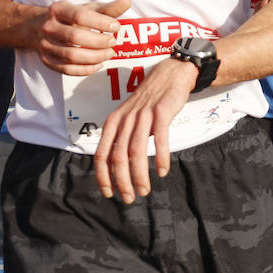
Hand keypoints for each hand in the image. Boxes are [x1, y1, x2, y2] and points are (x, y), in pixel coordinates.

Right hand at [36, 0, 129, 75]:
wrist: (37, 27)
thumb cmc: (69, 17)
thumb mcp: (86, 8)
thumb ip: (108, 8)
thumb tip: (127, 1)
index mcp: (58, 9)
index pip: (80, 16)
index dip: (100, 22)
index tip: (116, 26)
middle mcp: (49, 27)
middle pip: (75, 37)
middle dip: (99, 42)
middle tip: (114, 42)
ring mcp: (45, 45)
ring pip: (71, 56)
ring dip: (95, 57)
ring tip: (110, 53)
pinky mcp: (47, 61)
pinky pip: (67, 70)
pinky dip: (86, 70)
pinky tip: (99, 64)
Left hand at [94, 56, 195, 202]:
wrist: (170, 74)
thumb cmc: (149, 100)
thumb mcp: (129, 116)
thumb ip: (122, 137)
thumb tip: (116, 167)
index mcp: (113, 122)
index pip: (101, 154)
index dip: (103, 177)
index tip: (109, 193)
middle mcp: (125, 119)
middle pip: (118, 157)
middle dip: (122, 182)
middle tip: (129, 198)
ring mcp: (143, 115)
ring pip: (136, 151)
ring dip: (139, 176)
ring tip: (144, 191)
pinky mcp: (162, 112)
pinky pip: (160, 139)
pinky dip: (160, 158)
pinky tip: (162, 172)